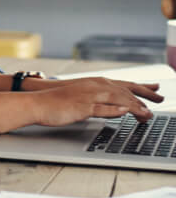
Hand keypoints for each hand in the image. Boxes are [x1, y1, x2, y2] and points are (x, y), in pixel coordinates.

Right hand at [32, 78, 161, 126]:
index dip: (142, 87)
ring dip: (135, 106)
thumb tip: (114, 105)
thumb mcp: (81, 96)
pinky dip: (115, 109)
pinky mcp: (82, 107)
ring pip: (117, 98)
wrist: (38, 101)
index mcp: (95, 83)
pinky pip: (101, 108)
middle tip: (160, 100)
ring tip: (148, 114)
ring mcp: (88, 96)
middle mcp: (94, 86)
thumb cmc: (58, 101)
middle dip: (145, 96)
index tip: (156, 90)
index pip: (124, 84)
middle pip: (125, 90)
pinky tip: (125, 111)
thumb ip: (98, 99)